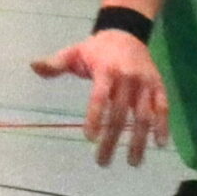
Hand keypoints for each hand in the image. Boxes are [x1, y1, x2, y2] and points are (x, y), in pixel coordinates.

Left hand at [33, 30, 169, 166]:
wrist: (126, 32)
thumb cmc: (96, 49)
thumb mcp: (74, 52)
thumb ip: (55, 63)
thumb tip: (33, 66)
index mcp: (106, 70)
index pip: (99, 97)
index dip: (95, 117)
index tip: (89, 138)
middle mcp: (127, 78)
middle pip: (120, 113)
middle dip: (111, 140)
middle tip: (102, 163)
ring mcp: (145, 83)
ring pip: (143, 115)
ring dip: (139, 140)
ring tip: (132, 163)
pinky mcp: (158, 86)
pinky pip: (163, 108)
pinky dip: (163, 125)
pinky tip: (160, 145)